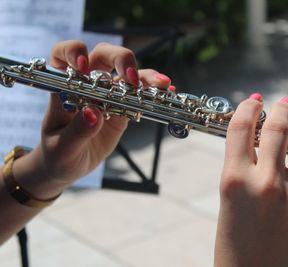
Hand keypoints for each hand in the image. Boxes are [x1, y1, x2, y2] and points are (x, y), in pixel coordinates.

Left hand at [14, 40, 171, 197]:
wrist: (69, 165)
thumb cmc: (58, 153)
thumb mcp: (63, 147)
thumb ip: (77, 131)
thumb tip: (93, 113)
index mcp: (63, 86)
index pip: (64, 54)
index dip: (74, 52)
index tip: (84, 67)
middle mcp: (87, 83)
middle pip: (104, 56)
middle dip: (121, 60)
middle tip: (132, 78)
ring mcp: (107, 93)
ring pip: (127, 73)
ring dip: (145, 75)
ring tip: (162, 84)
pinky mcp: (123, 106)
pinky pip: (140, 94)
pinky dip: (154, 92)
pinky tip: (168, 93)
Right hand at [214, 94, 287, 266]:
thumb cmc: (232, 242)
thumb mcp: (228, 199)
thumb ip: (242, 168)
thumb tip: (258, 139)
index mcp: (234, 180)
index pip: (241, 128)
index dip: (249, 107)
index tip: (255, 100)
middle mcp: (264, 185)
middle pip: (278, 130)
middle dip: (284, 109)